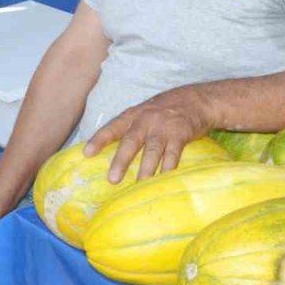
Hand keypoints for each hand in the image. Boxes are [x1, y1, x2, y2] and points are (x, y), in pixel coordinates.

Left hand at [84, 87, 211, 183]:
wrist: (197, 100)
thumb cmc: (166, 110)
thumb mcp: (145, 112)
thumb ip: (130, 128)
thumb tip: (110, 153)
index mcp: (134, 115)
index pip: (113, 127)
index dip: (99, 140)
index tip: (86, 153)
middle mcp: (146, 120)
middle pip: (131, 141)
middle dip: (121, 161)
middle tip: (113, 179)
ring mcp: (164, 127)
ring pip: (152, 150)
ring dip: (146, 168)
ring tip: (140, 184)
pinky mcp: (181, 133)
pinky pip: (173, 153)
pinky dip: (169, 166)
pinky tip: (165, 178)